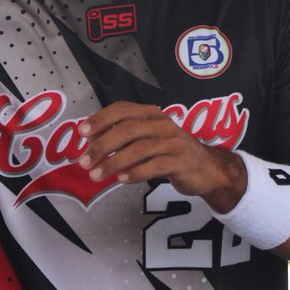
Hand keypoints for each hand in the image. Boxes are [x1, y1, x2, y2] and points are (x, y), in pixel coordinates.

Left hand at [77, 101, 245, 212]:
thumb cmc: (170, 153)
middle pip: (127, 129)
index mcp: (151, 114)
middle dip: (102, 145)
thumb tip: (90, 141)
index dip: (101, 119)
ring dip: (114, 162)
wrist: (207, 169)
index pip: (122, 109)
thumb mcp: (148, 139)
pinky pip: (154, 166)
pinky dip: (135, 172)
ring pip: (139, 149)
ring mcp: (173, 142)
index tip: (82, 132)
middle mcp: (162, 124)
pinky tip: (121, 179)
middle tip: (84, 162)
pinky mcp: (181, 161)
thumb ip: (124, 138)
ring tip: (97, 175)